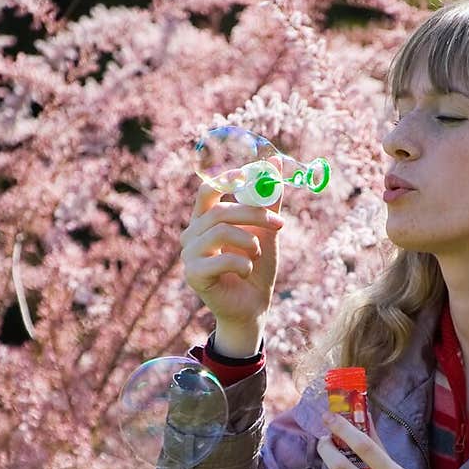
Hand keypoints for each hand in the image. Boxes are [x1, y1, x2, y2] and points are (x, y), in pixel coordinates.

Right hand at [180, 178, 282, 329]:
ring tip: (257, 255)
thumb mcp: (265, 230)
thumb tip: (276, 161)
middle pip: (219, 210)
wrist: (253, 306)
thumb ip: (268, 199)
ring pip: (220, 232)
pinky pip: (221, 259)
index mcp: (205, 219)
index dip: (225, 180)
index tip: (249, 176)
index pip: (207, 190)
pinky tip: (247, 272)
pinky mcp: (193, 275)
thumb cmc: (256, 268)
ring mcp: (189, 255)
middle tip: (278, 223)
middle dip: (254, 214)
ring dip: (249, 242)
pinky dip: (243, 265)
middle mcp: (192, 234)